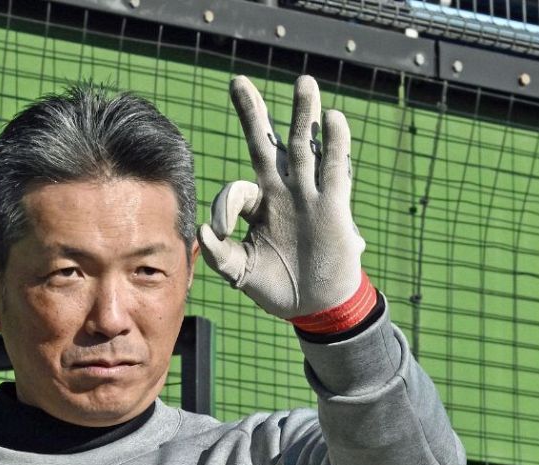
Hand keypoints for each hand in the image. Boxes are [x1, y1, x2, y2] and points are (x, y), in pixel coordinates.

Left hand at [199, 74, 373, 327]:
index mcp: (258, 206)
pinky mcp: (334, 208)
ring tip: (304, 83)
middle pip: (267, 144)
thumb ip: (220, 254)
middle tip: (238, 83)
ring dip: (303, 114)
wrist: (314, 307)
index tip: (220, 230)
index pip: (238, 190)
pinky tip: (332, 119)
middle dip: (253, 114)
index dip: (226, 204)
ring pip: (303, 147)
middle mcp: (282, 193)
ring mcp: (308, 197)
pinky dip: (335, 145)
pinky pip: (335, 171)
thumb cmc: (276, 287)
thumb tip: (203, 229)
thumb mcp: (241, 272)